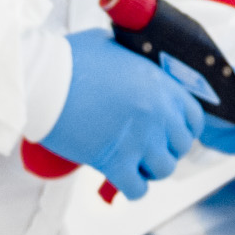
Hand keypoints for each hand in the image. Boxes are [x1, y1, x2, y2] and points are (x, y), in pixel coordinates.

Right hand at [37, 29, 204, 199]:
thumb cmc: (68, 60)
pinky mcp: (115, 162)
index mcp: (159, 85)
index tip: (170, 133)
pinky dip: (131, 188)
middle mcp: (157, 113)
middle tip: (147, 148)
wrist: (40, 80)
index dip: (183, 128)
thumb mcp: (109, 45)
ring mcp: (139, 139)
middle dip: (166, 149)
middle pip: (181, 146)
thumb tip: (128, 60)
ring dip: (150, 169)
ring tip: (134, 163)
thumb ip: (129, 57)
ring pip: (164, 170)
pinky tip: (120, 178)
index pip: (193, 117)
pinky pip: (138, 189)